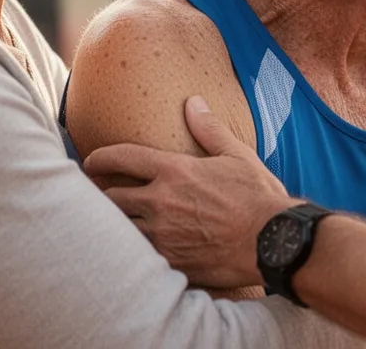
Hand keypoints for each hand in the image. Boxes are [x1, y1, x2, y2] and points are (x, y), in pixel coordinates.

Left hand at [83, 96, 297, 288]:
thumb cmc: (258, 195)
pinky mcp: (169, 262)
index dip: (101, 157)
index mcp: (175, 171)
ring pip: (117, 229)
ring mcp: (162, 235)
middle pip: (110, 198)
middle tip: (99, 194)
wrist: (273, 241)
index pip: (123, 157)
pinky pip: (136, 255)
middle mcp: (161, 202)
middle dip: (102, 194)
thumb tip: (193, 103)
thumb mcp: (237, 155)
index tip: (92, 160)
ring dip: (112, 224)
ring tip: (108, 223)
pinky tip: (132, 249)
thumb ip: (209, 129)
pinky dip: (131, 250)